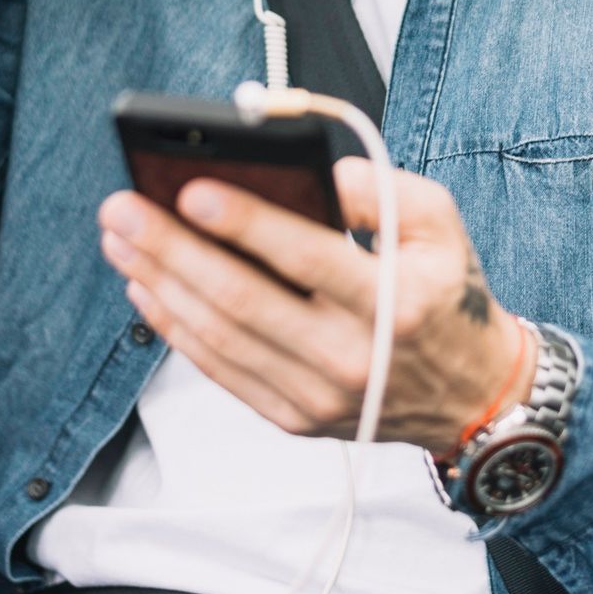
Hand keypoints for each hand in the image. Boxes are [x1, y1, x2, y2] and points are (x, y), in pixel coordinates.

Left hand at [97, 161, 535, 454]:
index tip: (191, 191)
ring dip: (161, 284)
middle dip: (173, 251)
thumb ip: (381, 190)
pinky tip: (145, 287)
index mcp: (394, 304)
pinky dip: (176, 329)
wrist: (471, 395)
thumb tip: (316, 175)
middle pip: (244, 301)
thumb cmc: (447, 295)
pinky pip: (220, 371)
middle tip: (124, 210)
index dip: (246, 224)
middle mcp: (352, 358)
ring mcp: (318, 396)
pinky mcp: (293, 418)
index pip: (307, 259)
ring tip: (120, 239)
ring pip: (221, 338)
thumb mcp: (440, 224)